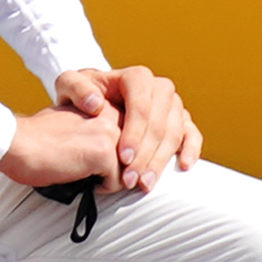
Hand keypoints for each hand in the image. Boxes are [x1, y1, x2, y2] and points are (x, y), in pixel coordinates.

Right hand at [0, 94, 125, 195]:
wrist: (18, 144)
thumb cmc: (40, 139)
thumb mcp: (77, 122)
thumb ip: (100, 128)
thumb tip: (119, 152)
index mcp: (107, 104)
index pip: (134, 136)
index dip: (125, 156)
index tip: (116, 166)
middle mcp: (113, 113)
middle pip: (137, 152)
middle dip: (125, 169)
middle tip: (106, 179)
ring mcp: (110, 131)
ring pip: (131, 168)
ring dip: (113, 178)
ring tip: (89, 176)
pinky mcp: (104, 151)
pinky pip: (117, 182)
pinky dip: (101, 187)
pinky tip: (81, 177)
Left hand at [52, 65, 200, 197]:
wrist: (95, 104)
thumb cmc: (82, 96)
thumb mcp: (68, 86)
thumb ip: (74, 87)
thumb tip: (95, 103)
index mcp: (136, 77)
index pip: (141, 104)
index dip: (134, 132)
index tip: (122, 157)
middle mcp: (159, 88)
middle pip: (159, 123)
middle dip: (145, 154)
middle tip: (131, 179)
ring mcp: (173, 105)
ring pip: (174, 133)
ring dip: (161, 160)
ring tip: (144, 184)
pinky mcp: (181, 120)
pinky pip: (192, 133)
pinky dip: (191, 149)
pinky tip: (184, 166)